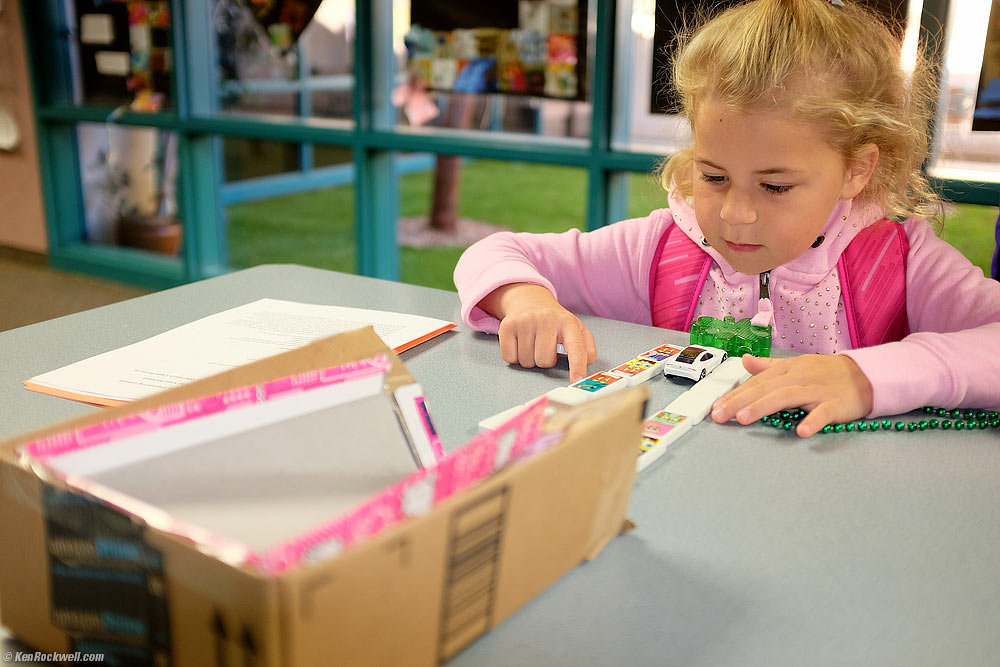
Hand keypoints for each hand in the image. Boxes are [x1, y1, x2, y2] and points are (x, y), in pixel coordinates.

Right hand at [479, 283, 597, 381]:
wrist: (530, 303)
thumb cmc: (556, 323)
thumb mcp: (576, 330)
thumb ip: (586, 347)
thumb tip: (586, 363)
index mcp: (568, 322)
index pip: (576, 347)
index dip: (577, 366)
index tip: (577, 381)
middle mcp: (547, 319)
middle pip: (545, 361)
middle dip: (545, 361)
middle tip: (545, 348)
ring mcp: (526, 321)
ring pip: (527, 361)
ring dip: (530, 359)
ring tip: (533, 345)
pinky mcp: (508, 326)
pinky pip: (510, 358)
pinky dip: (514, 357)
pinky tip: (520, 344)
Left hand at [710, 354, 874, 436]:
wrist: (865, 375)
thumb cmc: (825, 373)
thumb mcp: (795, 365)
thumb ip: (768, 367)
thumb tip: (745, 360)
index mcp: (787, 370)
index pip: (755, 383)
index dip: (734, 395)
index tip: (716, 407)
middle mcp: (798, 377)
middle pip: (764, 389)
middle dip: (739, 402)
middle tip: (720, 415)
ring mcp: (817, 390)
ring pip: (786, 397)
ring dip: (763, 407)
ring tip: (743, 418)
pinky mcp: (836, 404)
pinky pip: (823, 413)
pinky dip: (813, 421)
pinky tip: (801, 432)